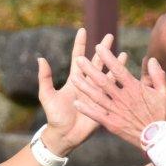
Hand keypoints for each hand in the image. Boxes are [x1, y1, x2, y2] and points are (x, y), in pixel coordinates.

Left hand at [38, 28, 126, 154]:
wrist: (64, 135)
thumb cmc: (54, 116)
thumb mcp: (47, 96)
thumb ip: (45, 78)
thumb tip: (41, 58)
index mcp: (74, 80)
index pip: (77, 58)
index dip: (80, 44)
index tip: (83, 30)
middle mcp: (86, 84)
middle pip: (96, 63)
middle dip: (102, 49)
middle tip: (109, 36)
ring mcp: (96, 93)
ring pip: (107, 75)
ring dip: (114, 64)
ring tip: (122, 52)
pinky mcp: (103, 104)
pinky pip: (113, 91)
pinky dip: (119, 82)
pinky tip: (125, 73)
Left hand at [72, 45, 165, 148]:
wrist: (161, 140)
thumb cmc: (165, 115)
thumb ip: (158, 75)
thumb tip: (151, 59)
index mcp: (135, 89)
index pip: (118, 70)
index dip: (107, 58)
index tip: (98, 48)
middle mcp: (123, 98)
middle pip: (103, 81)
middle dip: (90, 69)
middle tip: (79, 59)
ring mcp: (116, 112)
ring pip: (97, 96)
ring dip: (84, 86)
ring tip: (73, 77)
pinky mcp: (113, 124)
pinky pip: (97, 115)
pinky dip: (87, 109)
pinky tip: (76, 103)